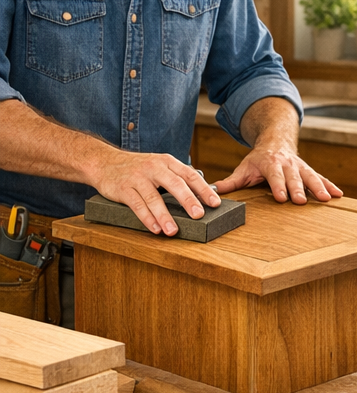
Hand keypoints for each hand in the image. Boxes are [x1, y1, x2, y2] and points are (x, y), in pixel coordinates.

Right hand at [91, 152, 221, 235]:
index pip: (190, 175)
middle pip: (175, 184)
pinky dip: (147, 218)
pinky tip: (155, 228)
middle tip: (199, 215)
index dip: (204, 189)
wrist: (104, 161)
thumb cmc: (137, 167)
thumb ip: (176, 178)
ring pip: (154, 198)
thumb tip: (199, 197)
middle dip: (188, 201)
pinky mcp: (123, 189)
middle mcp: (154, 167)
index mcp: (167, 162)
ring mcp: (138, 178)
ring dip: (164, 216)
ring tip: (174, 231)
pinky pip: (137, 205)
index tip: (215, 203)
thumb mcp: (159, 165)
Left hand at [214, 141, 342, 203]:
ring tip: (327, 199)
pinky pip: (321, 178)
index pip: (275, 176)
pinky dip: (330, 185)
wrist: (276, 141)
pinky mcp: (309, 170)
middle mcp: (288, 164)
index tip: (282, 197)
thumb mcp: (244, 168)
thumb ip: (231, 181)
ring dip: (319, 188)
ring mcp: (300, 167)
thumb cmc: (258, 159)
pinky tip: (338, 194)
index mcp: (271, 164)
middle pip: (294, 178)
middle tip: (302, 201)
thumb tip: (213, 192)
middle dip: (299, 189)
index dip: (279, 186)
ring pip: (311, 177)